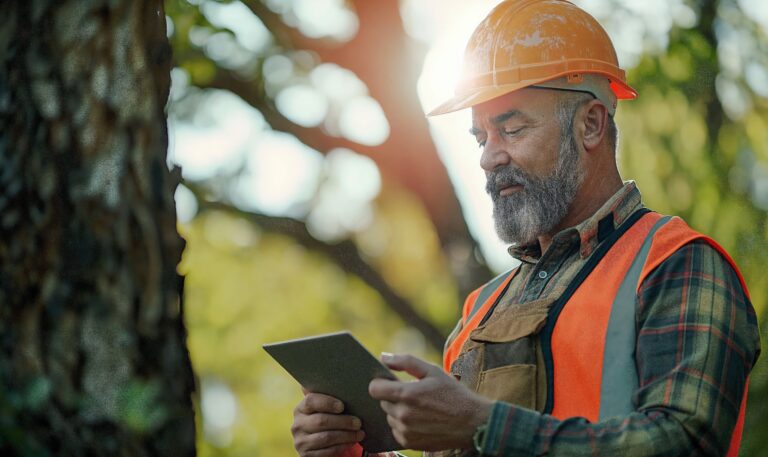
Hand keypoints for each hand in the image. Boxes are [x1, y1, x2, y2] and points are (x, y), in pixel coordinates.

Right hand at [291, 389, 364, 456]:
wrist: (318, 445)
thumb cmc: (327, 419)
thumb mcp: (324, 409)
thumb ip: (329, 396)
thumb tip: (341, 378)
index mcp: (300, 408)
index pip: (311, 401)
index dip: (327, 403)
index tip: (342, 406)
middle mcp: (297, 425)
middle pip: (321, 421)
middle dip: (343, 421)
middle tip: (358, 422)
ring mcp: (300, 442)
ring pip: (326, 437)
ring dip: (346, 435)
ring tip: (360, 433)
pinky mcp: (306, 456)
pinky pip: (327, 451)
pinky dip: (342, 446)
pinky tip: (351, 442)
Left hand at [368, 353, 492, 450]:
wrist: (473, 423)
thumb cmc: (453, 394)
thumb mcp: (433, 371)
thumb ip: (406, 362)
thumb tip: (383, 357)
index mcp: (406, 395)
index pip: (374, 389)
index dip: (380, 383)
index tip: (389, 382)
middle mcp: (403, 415)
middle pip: (383, 402)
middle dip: (393, 396)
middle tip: (413, 395)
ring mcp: (405, 431)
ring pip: (390, 417)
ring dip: (399, 412)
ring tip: (420, 408)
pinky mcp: (409, 443)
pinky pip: (397, 431)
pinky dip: (404, 426)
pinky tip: (421, 420)